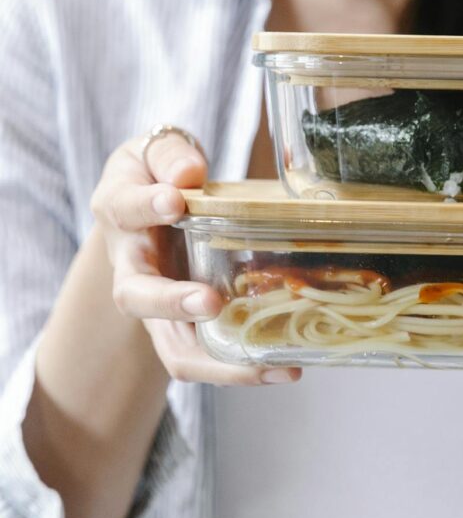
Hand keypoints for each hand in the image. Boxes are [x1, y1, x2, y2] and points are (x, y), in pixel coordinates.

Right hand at [91, 130, 299, 385]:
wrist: (150, 204)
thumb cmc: (157, 173)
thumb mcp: (156, 149)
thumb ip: (170, 154)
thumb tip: (189, 174)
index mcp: (119, 212)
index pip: (124, 210)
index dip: (146, 207)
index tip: (175, 201)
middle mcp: (132, 266)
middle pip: (135, 297)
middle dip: (172, 303)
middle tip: (211, 301)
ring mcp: (160, 304)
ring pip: (173, 347)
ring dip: (218, 362)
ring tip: (267, 365)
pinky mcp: (188, 325)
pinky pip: (208, 356)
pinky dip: (243, 368)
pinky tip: (287, 368)